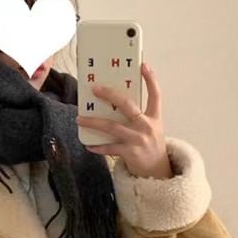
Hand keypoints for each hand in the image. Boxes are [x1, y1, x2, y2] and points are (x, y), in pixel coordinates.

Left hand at [75, 63, 172, 177]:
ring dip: (93, 122)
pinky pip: (109, 148)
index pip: (155, 94)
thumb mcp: (152, 129)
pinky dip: (97, 147)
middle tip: (95, 88)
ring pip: (112, 127)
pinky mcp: (130, 153)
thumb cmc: (151, 147)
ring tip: (80, 119)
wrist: (158, 172)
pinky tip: (88, 145)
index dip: (151, 79)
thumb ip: (139, 117)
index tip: (143, 65)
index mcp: (154, 118)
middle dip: (110, 94)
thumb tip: (115, 105)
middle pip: (127, 105)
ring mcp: (138, 139)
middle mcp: (147, 126)